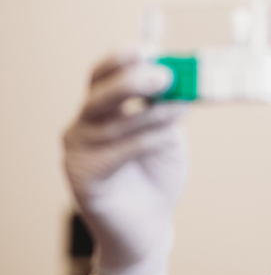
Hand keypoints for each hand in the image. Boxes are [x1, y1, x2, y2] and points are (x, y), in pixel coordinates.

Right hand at [64, 49, 187, 274]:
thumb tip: (189, 77)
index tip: (149, 46)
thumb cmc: (158, 177)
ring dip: (150, 114)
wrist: (151, 228)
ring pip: (113, 124)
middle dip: (131, 81)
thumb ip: (169, 108)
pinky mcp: (83, 180)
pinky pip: (116, 153)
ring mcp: (78, 153)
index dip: (121, 58)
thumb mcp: (168, 134)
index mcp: (100, 110)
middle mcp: (82, 127)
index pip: (101, 75)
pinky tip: (169, 136)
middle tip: (163, 74)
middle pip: (99, 94)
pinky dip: (145, 141)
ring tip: (180, 106)